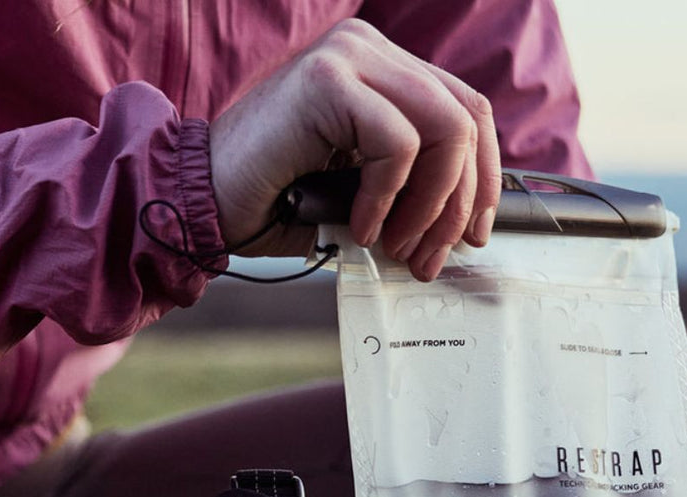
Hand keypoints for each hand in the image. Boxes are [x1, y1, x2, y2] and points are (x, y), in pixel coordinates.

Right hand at [209, 19, 500, 281]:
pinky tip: (361, 226)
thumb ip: (411, 191)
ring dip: (432, 206)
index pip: (467, 111)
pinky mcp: (326, 81)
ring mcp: (348, 57)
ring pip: (446, 128)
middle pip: (467, 119)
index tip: (475, 233)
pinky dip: (388, 198)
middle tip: (432, 257)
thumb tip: (464, 228)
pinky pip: (397, 143)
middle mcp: (370, 50)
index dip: (483, 178)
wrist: (203, 201)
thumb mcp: (362, 194)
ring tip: (398, 248)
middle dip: (461, 204)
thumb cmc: (277, 201)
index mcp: (383, 71)